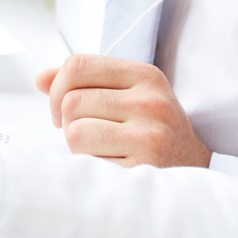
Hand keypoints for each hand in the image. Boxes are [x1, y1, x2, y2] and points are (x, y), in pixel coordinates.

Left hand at [37, 54, 210, 167]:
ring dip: (77, 147)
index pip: (77, 65)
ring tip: (99, 150)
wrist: (195, 172)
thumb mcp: (129, 96)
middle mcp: (150, 102)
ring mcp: (148, 136)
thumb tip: (41, 78)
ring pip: (75, 133)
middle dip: (66, 123)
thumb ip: (86, 82)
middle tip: (83, 135)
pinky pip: (88, 163)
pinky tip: (111, 167)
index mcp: (146, 76)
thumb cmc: (153, 132)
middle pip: (71, 101)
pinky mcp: (142, 169)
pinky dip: (90, 167)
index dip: (57, 87)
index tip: (63, 108)